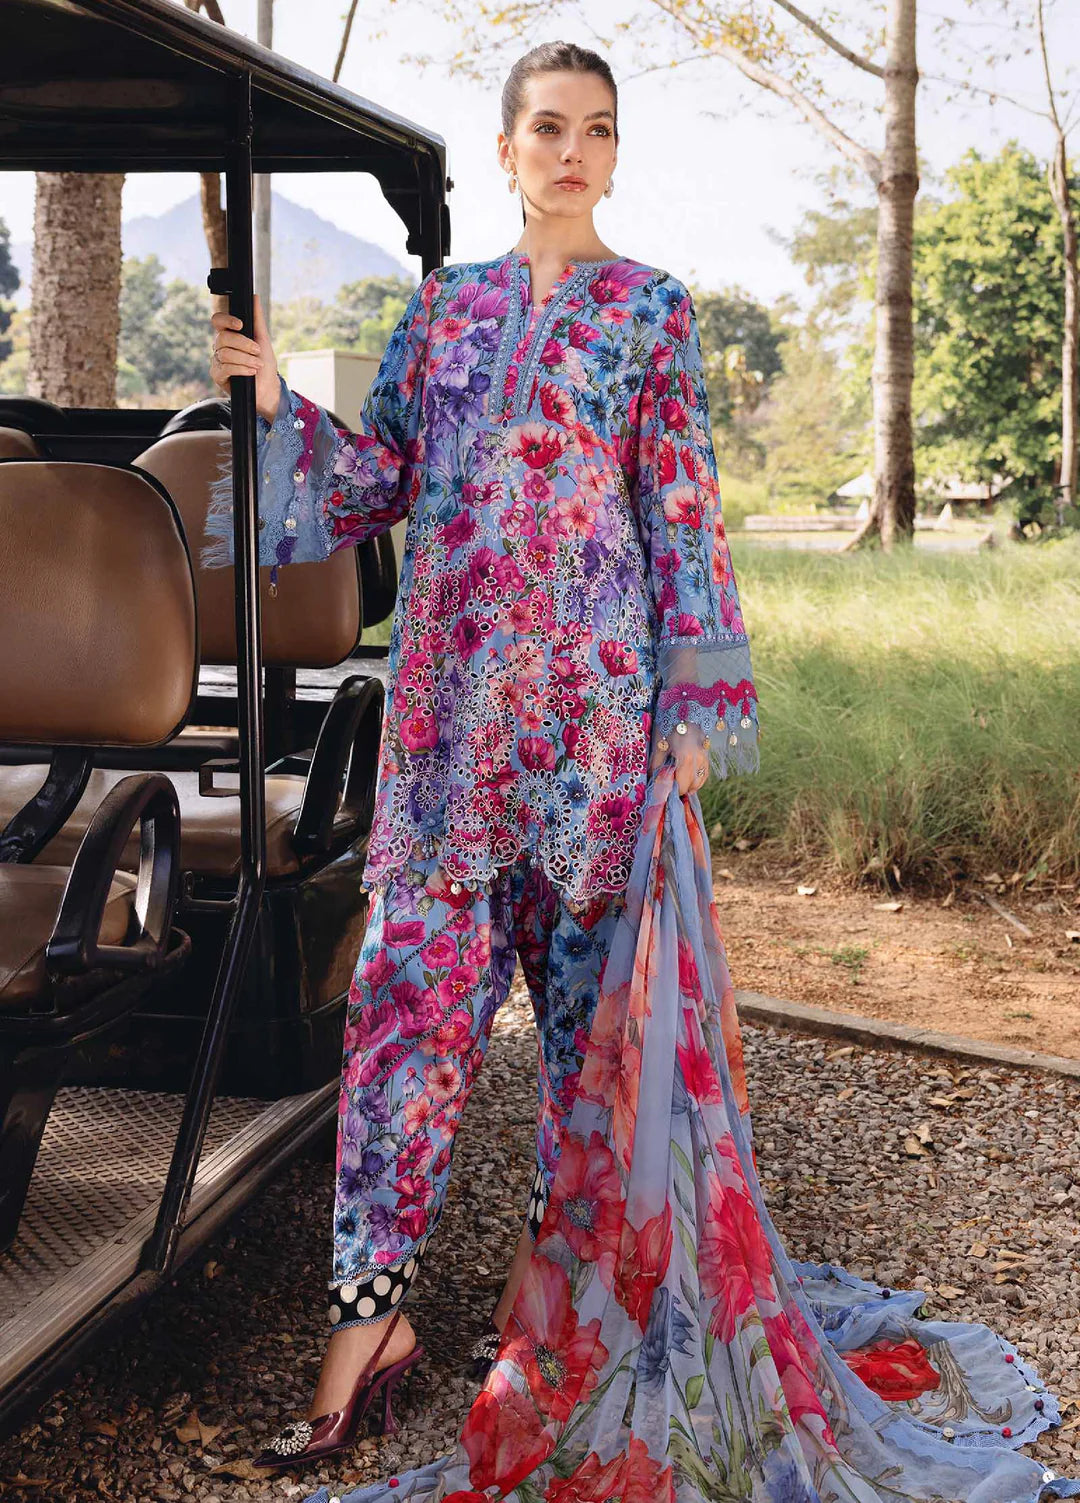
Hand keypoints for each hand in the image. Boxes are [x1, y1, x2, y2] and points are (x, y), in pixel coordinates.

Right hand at [210, 293, 279, 422]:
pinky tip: (250, 372)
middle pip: (223, 338)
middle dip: (244, 344)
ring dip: (246, 359)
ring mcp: (217, 361)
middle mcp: (220, 347)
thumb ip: (257, 319)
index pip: (217, 321)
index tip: (241, 325)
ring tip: (257, 365)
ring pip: (225, 353)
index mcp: (229, 335)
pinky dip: (241, 368)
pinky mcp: (217, 375)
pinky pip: (225, 367)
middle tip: (257, 351)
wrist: (268, 389)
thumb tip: (254, 297)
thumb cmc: (265, 366)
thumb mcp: (263, 340)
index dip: (226, 320)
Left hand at [649, 721, 709, 796]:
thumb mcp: (659, 745)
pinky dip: (697, 779)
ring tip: (677, 784)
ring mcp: (705, 757)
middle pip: (691, 786)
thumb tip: (652, 781)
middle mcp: (698, 760)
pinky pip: (704, 773)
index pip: (681, 785)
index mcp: (685, 759)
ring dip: (689, 786)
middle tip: (668, 786)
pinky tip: (688, 779)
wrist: (685, 708)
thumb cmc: (669, 725)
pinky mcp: (707, 754)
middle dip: (679, 789)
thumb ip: (656, 766)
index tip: (663, 790)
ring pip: (699, 781)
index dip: (671, 790)